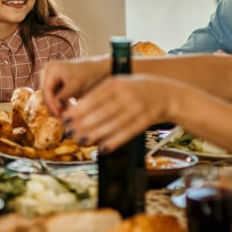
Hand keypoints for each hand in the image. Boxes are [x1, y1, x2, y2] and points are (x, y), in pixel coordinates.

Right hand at [41, 57, 111, 114]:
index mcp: (51, 69)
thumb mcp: (76, 86)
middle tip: (63, 117)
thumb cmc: (90, 74)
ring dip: (58, 106)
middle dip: (54, 106)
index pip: (46, 91)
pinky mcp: (59, 84)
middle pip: (47, 95)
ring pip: (52, 97)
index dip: (51, 105)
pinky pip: (57, 96)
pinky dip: (62, 103)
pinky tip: (69, 109)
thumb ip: (63, 98)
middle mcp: (49, 72)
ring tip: (67, 114)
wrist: (102, 69)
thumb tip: (55, 111)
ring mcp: (53, 78)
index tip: (59, 115)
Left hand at [62, 74, 186, 150]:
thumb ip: (100, 94)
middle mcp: (127, 94)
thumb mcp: (119, 84)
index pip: (94, 97)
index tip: (65, 118)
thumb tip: (76, 110)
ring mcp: (138, 108)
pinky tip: (102, 148)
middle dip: (83, 123)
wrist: (166, 94)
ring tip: (82, 141)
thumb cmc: (135, 89)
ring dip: (95, 134)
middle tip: (70, 132)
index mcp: (117, 83)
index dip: (78, 109)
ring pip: (113, 124)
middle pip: (102, 112)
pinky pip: (127, 133)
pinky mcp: (146, 120)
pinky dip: (114, 141)